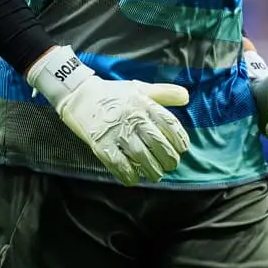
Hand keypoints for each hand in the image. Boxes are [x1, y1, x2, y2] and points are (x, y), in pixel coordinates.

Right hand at [28, 46, 190, 185]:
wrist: (79, 95)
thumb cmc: (113, 93)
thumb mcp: (140, 87)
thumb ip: (164, 93)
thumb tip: (187, 97)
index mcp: (144, 103)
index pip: (169, 123)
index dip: (179, 138)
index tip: (183, 148)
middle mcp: (133, 117)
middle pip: (157, 142)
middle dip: (168, 158)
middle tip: (171, 166)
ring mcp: (116, 131)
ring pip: (141, 155)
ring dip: (152, 169)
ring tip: (156, 175)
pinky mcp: (101, 143)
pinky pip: (118, 163)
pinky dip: (127, 174)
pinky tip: (133, 180)